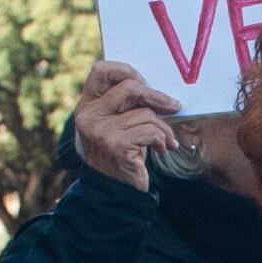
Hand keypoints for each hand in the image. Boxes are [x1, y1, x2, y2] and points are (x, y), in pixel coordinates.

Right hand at [70, 59, 185, 192]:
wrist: (114, 192)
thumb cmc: (123, 153)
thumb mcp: (119, 124)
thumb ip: (127, 104)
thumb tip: (157, 87)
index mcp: (87, 106)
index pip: (100, 70)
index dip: (126, 70)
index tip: (145, 82)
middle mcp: (88, 116)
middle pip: (129, 88)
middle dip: (157, 96)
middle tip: (174, 106)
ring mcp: (100, 131)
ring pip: (145, 113)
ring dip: (163, 127)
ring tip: (164, 140)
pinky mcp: (115, 145)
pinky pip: (150, 131)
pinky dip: (162, 139)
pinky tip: (162, 148)